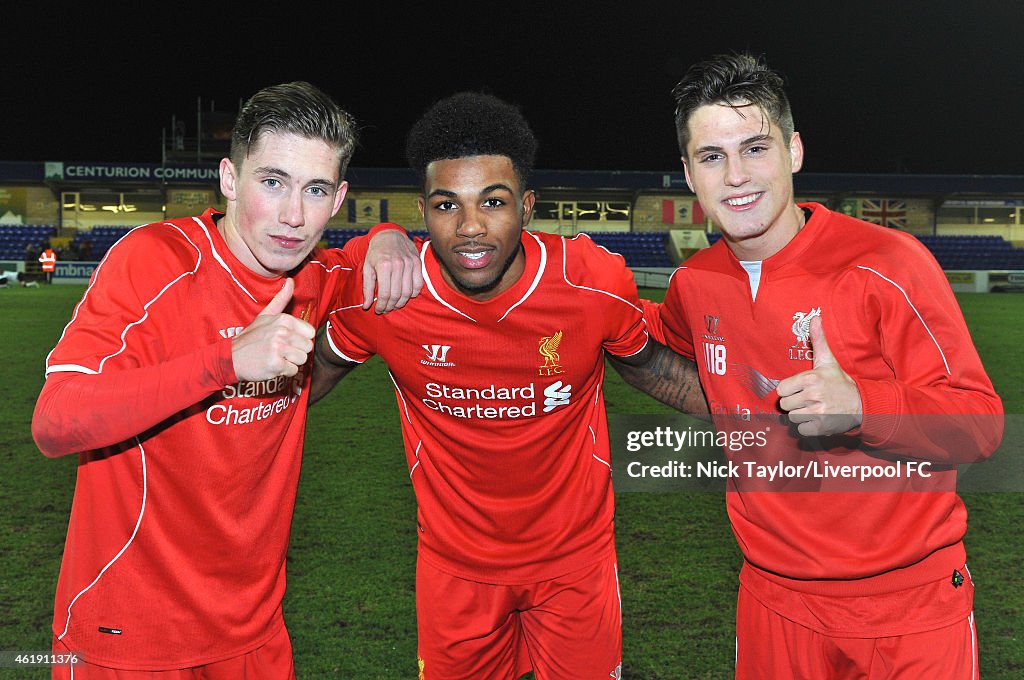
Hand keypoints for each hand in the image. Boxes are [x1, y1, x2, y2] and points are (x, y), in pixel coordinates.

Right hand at [231, 278, 315, 380]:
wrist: (231, 357)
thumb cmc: (251, 337)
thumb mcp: (264, 315)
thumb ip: (280, 300)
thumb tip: (290, 281)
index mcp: (283, 319)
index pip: (310, 333)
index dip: (300, 339)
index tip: (286, 340)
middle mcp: (282, 332)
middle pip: (308, 347)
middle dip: (296, 351)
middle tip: (280, 351)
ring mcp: (278, 348)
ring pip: (302, 360)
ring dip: (291, 362)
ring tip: (276, 357)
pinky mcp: (275, 364)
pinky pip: (293, 371)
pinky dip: (284, 372)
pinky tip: (272, 366)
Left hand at [363, 229, 421, 313]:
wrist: (389, 235)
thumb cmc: (376, 253)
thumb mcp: (367, 268)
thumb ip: (366, 288)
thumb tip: (367, 306)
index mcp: (383, 266)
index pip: (384, 293)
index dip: (381, 305)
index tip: (378, 310)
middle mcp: (398, 265)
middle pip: (397, 295)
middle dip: (390, 306)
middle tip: (386, 310)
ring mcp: (410, 263)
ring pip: (408, 292)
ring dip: (401, 302)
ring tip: (395, 305)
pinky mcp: (418, 263)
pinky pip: (418, 285)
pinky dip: (413, 294)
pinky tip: (405, 295)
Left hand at [776, 316, 861, 435]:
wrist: (861, 404)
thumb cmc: (839, 381)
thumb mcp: (827, 361)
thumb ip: (818, 340)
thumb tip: (815, 317)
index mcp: (810, 379)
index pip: (780, 389)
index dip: (789, 390)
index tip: (799, 388)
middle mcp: (813, 396)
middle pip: (785, 404)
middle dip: (794, 403)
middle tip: (807, 399)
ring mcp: (818, 413)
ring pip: (792, 417)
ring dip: (801, 414)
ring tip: (813, 408)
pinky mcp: (822, 427)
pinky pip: (801, 430)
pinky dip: (807, 426)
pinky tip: (817, 419)